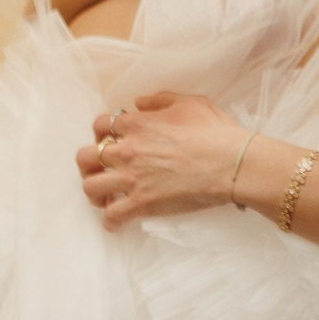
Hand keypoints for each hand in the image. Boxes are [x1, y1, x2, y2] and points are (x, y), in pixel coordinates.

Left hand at [77, 92, 250, 229]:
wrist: (233, 164)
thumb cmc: (216, 133)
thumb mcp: (191, 103)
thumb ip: (160, 100)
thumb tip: (138, 102)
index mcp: (137, 124)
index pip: (101, 125)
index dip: (104, 131)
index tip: (113, 138)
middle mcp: (128, 150)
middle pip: (85, 157)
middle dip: (89, 162)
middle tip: (102, 167)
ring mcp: (132, 179)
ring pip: (90, 188)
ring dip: (96, 192)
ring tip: (107, 194)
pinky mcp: (142, 204)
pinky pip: (111, 216)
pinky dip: (111, 220)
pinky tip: (119, 219)